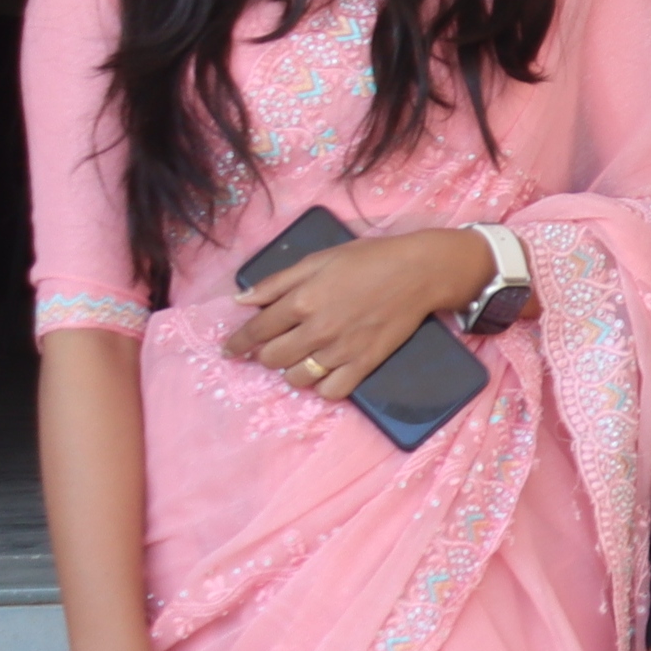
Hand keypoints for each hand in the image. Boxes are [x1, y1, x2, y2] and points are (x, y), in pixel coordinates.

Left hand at [230, 227, 493, 399]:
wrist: (419, 272)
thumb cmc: (368, 259)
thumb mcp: (318, 260)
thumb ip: (277, 282)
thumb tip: (241, 301)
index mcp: (302, 300)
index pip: (256, 331)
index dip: (237, 342)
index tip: (230, 349)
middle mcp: (317, 329)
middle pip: (271, 359)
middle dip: (265, 355)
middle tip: (274, 347)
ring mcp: (341, 350)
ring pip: (297, 379)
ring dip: (291, 371)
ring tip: (301, 359)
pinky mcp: (364, 364)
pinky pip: (331, 391)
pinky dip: (322, 386)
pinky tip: (325, 372)